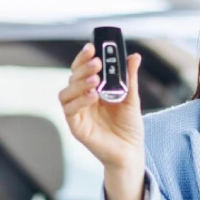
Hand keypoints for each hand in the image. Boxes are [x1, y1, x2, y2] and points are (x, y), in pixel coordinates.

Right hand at [58, 43, 144, 172]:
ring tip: (96, 80)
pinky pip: (70, 111)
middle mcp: (82, 100)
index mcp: (93, 90)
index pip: (82, 69)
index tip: (92, 47)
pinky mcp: (77, 127)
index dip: (84, 58)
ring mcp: (78, 113)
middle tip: (97, 62)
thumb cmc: (129, 127)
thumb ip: (129, 77)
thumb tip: (134, 56)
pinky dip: (80, 101)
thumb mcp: (131, 98)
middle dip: (83, 68)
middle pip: (72, 78)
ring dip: (79, 84)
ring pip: (66, 93)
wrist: (131, 151)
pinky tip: (93, 96)